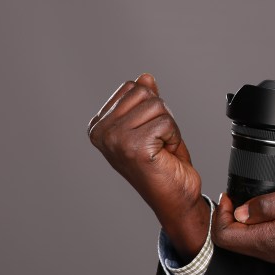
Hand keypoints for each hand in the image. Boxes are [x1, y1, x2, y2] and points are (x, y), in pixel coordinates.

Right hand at [87, 73, 207, 259]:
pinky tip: (165, 155)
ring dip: (168, 127)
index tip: (149, 132)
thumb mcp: (152, 124)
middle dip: (161, 115)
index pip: (132, 88)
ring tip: (161, 148)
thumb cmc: (163, 163)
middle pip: (145, 94)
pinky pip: (166, 122)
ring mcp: (116, 140)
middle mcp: (102, 133)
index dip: (151, 107)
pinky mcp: (135, 147)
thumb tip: (144, 77)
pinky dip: (173, 137)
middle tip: (158, 141)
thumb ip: (145, 101)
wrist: (175, 196)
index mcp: (99, 126)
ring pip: (157, 106)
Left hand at [213, 178, 274, 263]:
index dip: (221, 214)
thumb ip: (268, 204)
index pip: (225, 237)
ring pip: (245, 242)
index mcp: (272, 240)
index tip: (231, 196)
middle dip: (227, 217)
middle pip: (232, 241)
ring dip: (241, 221)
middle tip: (237, 195)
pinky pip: (260, 242)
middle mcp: (272, 252)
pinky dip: (254, 226)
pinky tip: (266, 209)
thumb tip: (240, 211)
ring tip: (250, 200)